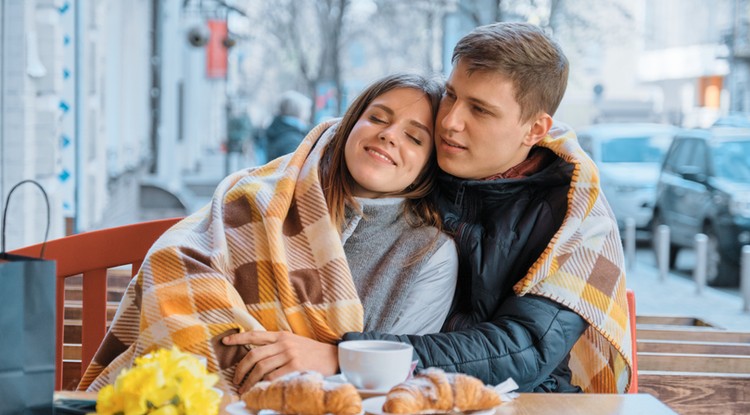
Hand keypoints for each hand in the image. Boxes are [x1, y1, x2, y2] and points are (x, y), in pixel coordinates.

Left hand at [222, 331, 338, 393]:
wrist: (333, 357)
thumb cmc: (312, 352)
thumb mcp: (294, 342)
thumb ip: (277, 345)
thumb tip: (256, 356)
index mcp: (281, 335)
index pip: (255, 334)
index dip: (238, 338)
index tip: (225, 341)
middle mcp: (283, 343)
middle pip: (253, 355)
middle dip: (240, 370)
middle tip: (235, 380)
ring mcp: (289, 355)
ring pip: (261, 369)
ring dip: (249, 381)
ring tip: (245, 390)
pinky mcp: (295, 367)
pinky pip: (273, 378)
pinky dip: (263, 385)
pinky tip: (260, 390)